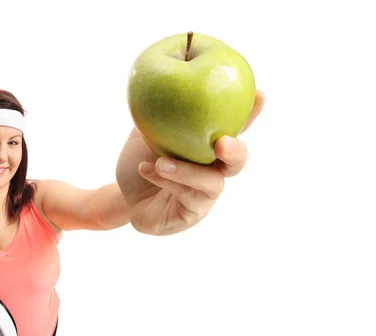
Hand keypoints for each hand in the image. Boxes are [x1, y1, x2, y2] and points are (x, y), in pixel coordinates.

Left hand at [116, 90, 264, 235]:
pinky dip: (165, 182)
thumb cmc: (140, 159)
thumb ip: (157, 109)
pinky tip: (147, 169)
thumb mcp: (145, 130)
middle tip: (222, 142)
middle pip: (237, 162)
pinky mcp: (190, 214)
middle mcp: (213, 171)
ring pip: (210, 184)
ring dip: (185, 171)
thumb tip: (162, 73)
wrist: (124, 194)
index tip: (259, 94)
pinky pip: (185, 199)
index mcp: (208, 147)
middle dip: (235, 150)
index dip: (250, 114)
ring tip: (160, 162)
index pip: (235, 128)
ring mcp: (204, 196)